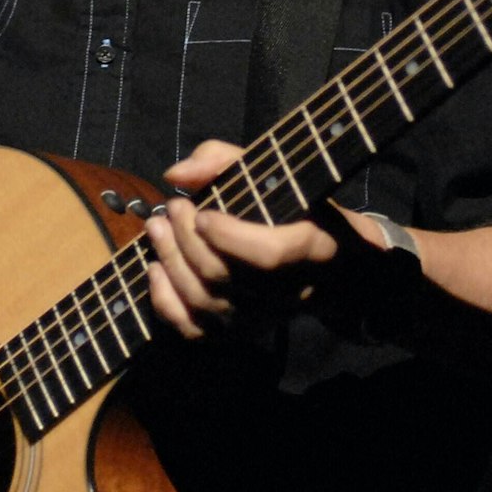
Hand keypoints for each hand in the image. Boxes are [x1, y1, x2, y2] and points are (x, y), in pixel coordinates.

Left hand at [144, 139, 378, 339]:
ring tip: (157, 228)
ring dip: (170, 261)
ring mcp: (262, 316)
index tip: (201, 211)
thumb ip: (224, 161)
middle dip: (185, 240)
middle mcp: (287, 290)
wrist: (336, 270)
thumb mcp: (276, 173)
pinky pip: (196, 329)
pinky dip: (167, 303)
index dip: (227, 236)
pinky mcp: (242, 331)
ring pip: (205, 301)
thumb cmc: (301, 209)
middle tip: (171, 208)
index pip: (267, 255)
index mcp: (310, 246)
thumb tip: (175, 174)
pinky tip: (156, 270)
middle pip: (224, 276)